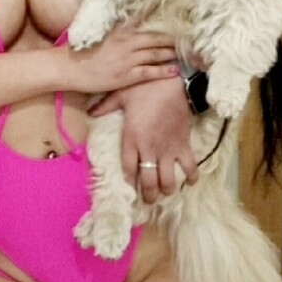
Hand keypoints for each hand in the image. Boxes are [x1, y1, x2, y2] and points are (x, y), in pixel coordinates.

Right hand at [64, 22, 178, 95]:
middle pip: (156, 37)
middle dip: (173, 38)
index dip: (160, 16)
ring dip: (172, 53)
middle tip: (189, 37)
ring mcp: (127, 59)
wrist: (68, 67)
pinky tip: (175, 70)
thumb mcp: (100, 34)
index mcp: (119, 30)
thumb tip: (128, 19)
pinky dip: (163, 71)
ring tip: (187, 53)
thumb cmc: (81, 50)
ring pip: (156, 54)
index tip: (176, 14)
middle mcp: (126, 42)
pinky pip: (149, 72)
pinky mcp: (126, 75)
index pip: (143, 18)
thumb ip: (116, 27)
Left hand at [89, 74, 199, 210]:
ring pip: (167, 180)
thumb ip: (105, 106)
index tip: (129, 188)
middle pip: (148, 182)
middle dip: (148, 195)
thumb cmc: (144, 87)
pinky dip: (191, 177)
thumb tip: (91, 112)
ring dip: (167, 190)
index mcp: (132, 139)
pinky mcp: (183, 145)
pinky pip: (190, 166)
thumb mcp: (120, 95)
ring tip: (166, 192)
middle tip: (148, 199)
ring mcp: (167, 149)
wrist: (172, 82)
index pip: (128, 169)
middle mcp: (149, 149)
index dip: (129, 182)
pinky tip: (190, 181)